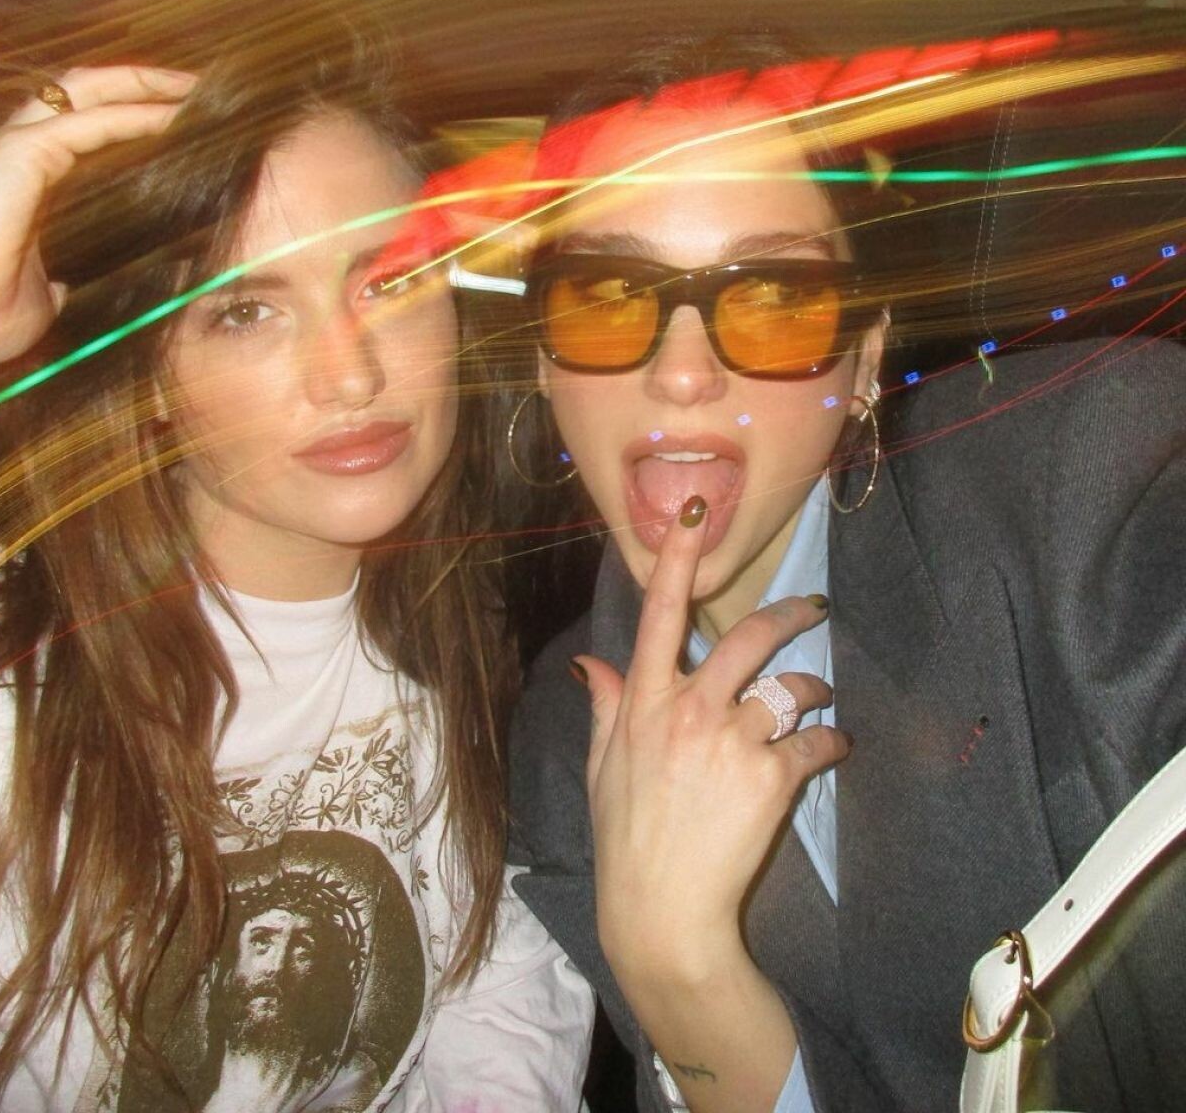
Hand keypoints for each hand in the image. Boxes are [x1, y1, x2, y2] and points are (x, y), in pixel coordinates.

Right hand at [0, 65, 194, 369]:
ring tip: (195, 86)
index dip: (136, 117)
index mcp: (32, 180)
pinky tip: (174, 115)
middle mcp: (24, 152)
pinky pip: (91, 122)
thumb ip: (63, 284)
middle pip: (91, 94)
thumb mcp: (44, 300)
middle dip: (146, 84)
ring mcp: (20, 146)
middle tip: (201, 88)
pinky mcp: (22, 154)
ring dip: (146, 85)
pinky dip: (136, 114)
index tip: (186, 123)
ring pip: (89, 92)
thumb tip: (74, 290)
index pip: (90, 129)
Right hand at [578, 496, 849, 983]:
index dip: (678, 557)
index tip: (696, 511)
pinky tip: (832, 750)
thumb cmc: (626, 837)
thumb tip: (591, 663)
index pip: (659, 614)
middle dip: (790, 614)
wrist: (662, 911)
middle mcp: (689, 711)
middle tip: (814, 608)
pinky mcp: (771, 779)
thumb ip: (606, 707)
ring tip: (819, 701)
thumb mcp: (601, 768)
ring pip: (791, 690)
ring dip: (812, 692)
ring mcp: (732, 743)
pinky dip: (831, 744)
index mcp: (644, 702)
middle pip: (747, 638)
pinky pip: (815, 744)